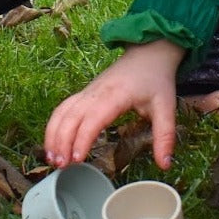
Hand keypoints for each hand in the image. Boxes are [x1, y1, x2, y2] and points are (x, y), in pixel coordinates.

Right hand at [44, 39, 185, 169]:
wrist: (149, 53)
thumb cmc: (156, 79)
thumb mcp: (166, 107)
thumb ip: (165, 136)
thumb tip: (165, 165)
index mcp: (116, 95)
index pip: (93, 118)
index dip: (83, 138)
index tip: (78, 159)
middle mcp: (96, 92)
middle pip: (71, 116)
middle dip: (62, 141)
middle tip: (61, 166)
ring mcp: (88, 91)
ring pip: (62, 111)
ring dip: (53, 134)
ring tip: (52, 159)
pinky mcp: (85, 93)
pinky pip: (64, 108)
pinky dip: (55, 125)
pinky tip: (54, 143)